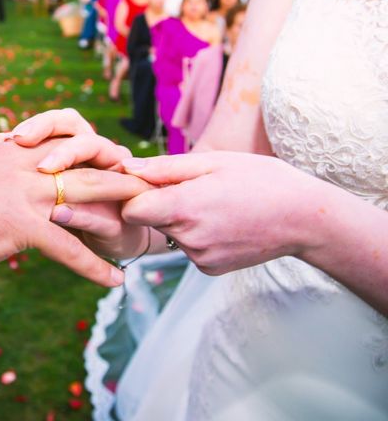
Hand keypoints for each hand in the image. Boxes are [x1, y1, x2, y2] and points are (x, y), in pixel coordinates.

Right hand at [0, 134, 151, 294]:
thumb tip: (5, 173)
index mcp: (5, 149)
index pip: (60, 133)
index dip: (91, 143)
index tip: (112, 155)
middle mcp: (17, 161)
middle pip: (83, 157)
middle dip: (118, 168)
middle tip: (145, 183)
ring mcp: (18, 191)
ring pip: (85, 192)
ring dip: (121, 209)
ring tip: (146, 223)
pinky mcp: (16, 224)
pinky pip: (67, 247)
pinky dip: (93, 266)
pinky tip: (114, 281)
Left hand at [121, 152, 324, 274]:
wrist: (305, 218)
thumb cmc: (260, 180)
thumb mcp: (213, 162)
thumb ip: (164, 168)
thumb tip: (125, 168)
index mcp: (183, 207)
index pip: (130, 211)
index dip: (134, 195)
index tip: (151, 184)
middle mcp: (187, 238)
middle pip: (148, 221)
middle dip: (159, 204)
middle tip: (193, 189)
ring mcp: (198, 257)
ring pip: (169, 234)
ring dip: (180, 219)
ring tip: (214, 205)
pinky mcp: (208, 269)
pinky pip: (188, 248)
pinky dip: (197, 236)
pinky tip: (222, 223)